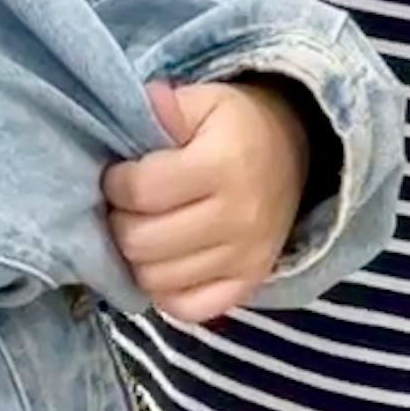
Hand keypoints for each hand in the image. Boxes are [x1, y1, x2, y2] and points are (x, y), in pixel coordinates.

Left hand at [104, 81, 308, 327]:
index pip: (139, 192)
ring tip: (147, 230)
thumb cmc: (235, 127)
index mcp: (225, 163)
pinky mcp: (250, 281)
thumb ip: (167, 105)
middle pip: (141, 241)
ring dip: (138, 257)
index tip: (122, 174)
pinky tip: (167, 264)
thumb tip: (145, 101)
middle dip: (121, 221)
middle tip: (130, 206)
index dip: (116, 183)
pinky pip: (189, 309)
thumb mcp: (205, 101)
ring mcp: (248, 255)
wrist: (293, 154)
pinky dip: (167, 292)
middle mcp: (240, 215)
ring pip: (155, 279)